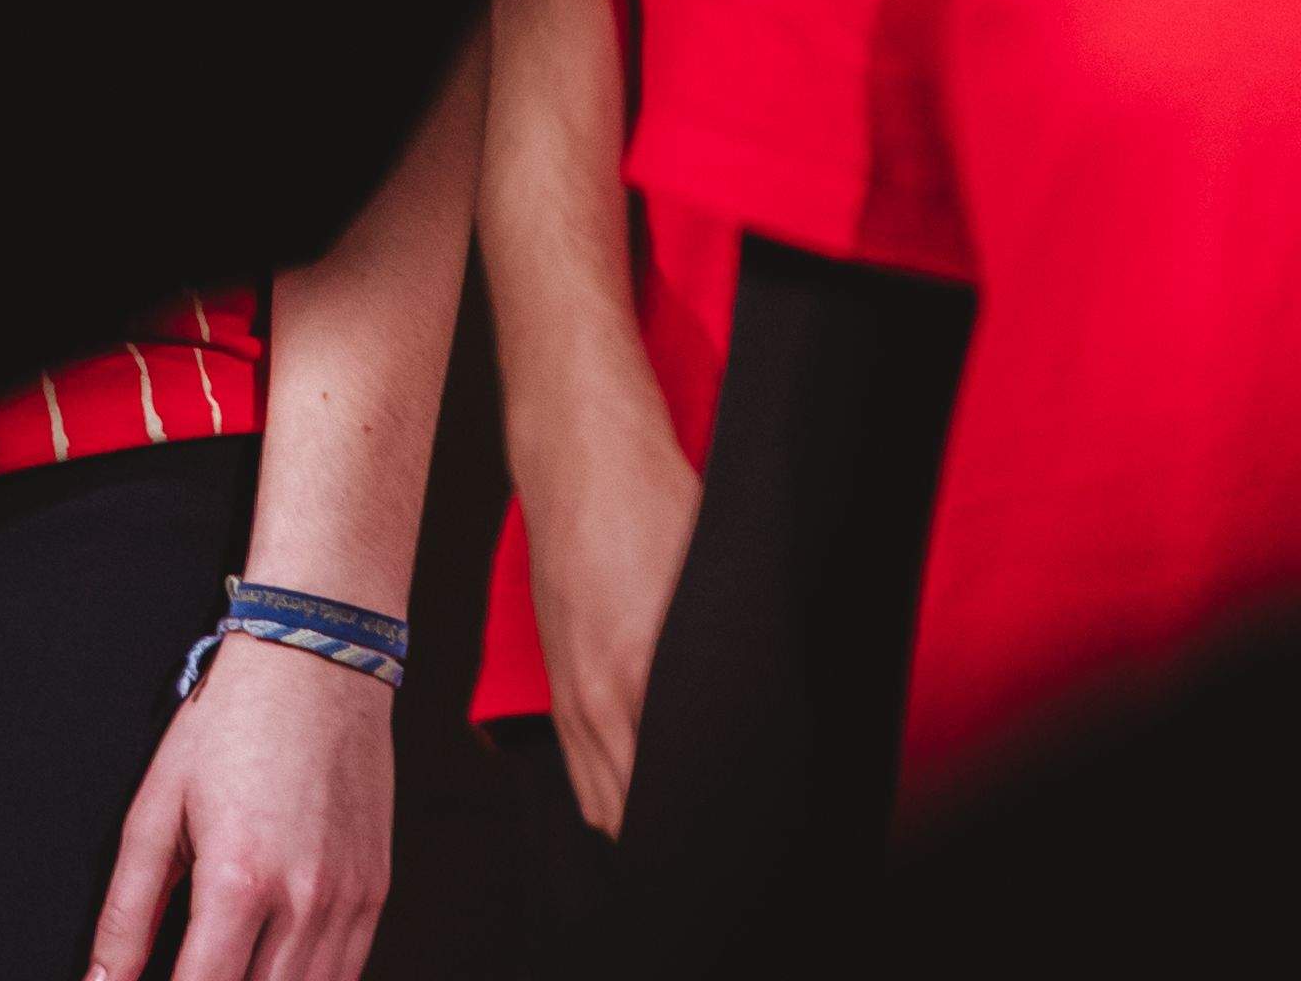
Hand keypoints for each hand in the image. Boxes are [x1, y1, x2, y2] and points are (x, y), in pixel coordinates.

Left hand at [88, 630, 394, 980]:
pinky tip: (271, 970)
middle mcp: (303, 900)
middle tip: (192, 973)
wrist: (315, 659)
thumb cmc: (229, 724)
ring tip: (226, 970)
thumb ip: (126, 911)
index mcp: (237, 879)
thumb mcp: (156, 809)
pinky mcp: (376, 892)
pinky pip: (346, 973)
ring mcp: (348, 900)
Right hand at [514, 365, 704, 836]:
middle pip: (616, 808)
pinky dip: (595, 780)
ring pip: (588, 787)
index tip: (721, 840)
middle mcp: (589, 695)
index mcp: (630, 683)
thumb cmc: (649, 507)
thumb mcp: (707, 591)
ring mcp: (564, 682)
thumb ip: (718, 671)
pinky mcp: (554, 664)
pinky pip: (571, 750)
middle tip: (702, 846)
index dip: (688, 826)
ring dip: (621, 814)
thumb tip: (747, 728)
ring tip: (664, 838)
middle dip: (656, 834)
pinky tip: (620, 791)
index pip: (653, 797)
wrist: (579, 453)